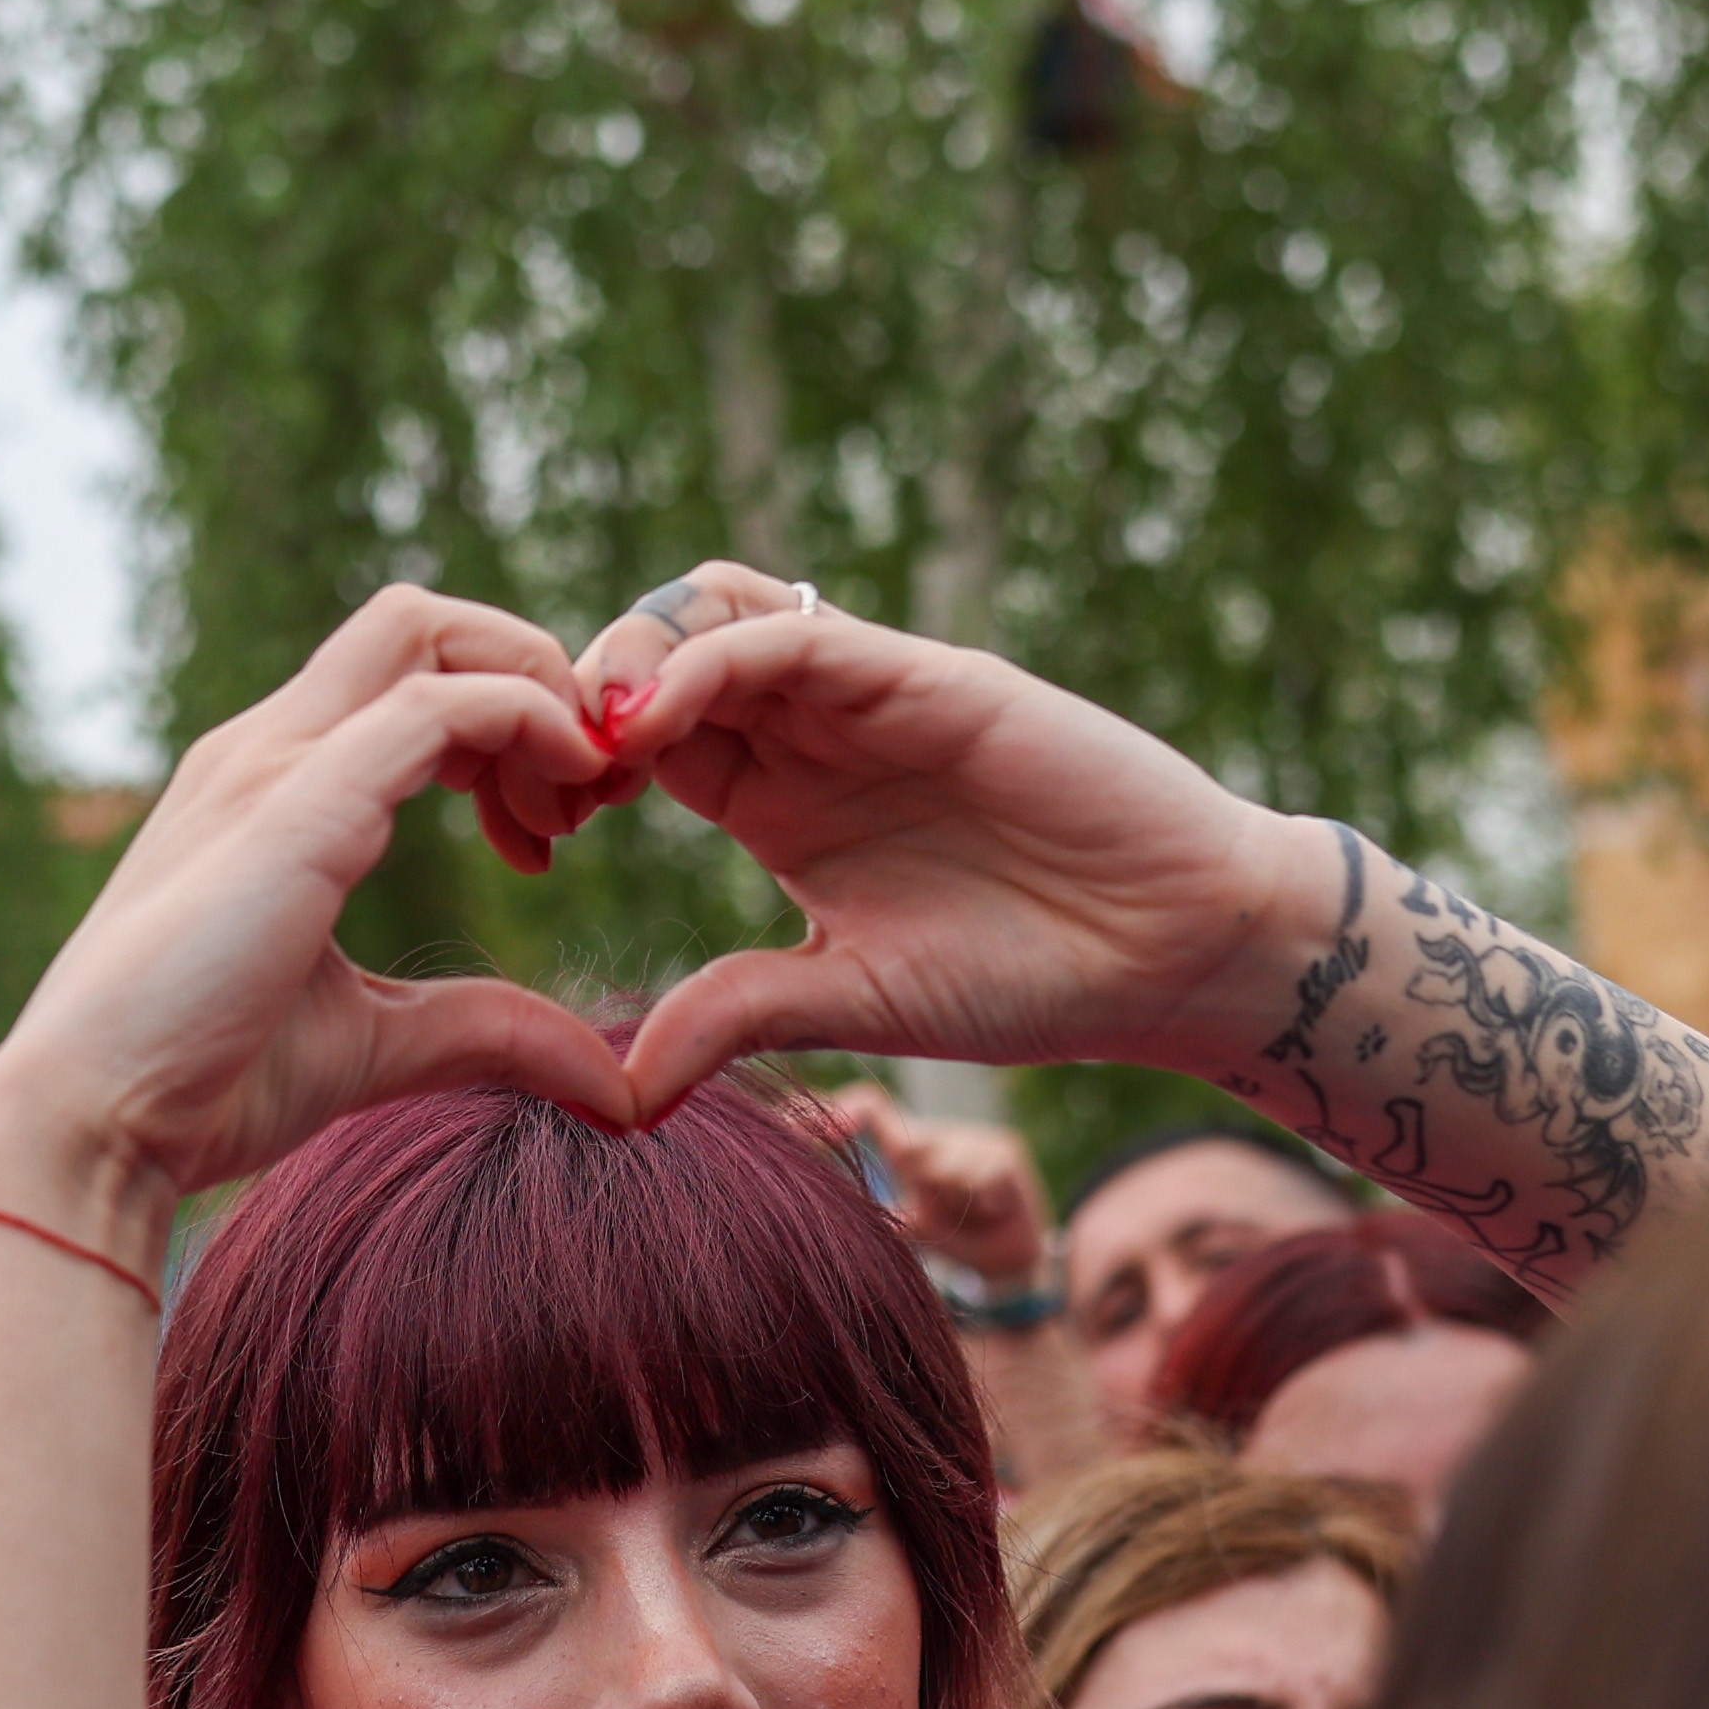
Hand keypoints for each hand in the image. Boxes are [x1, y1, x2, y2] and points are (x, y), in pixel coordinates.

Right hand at [0, 589, 630, 1254]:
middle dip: (530, 675)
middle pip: (421, 622)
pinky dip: (524, 722)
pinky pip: (436, 707)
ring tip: (581, 801)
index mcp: (274, 786)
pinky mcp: (295, 805)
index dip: (506, 722)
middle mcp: (266, 749)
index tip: (555, 831)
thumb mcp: (383, 1043)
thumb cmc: (207, 1084)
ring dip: (535, 691)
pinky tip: (566, 797)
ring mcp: (272, 764)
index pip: (405, 676)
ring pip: (427, 632)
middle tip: (587, 796)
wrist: (93, 1123)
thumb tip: (612, 1082)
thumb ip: (489, 1032)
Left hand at [553, 566, 1328, 1114]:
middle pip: (651, 658)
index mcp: (777, 807)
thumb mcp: (856, 1003)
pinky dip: (706, 662)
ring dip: (627, 660)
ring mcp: (864, 696)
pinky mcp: (921, 674)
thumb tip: (617, 1093)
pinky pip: (790, 633)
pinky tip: (659, 726)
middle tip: (545, 788)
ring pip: (705, 615)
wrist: (1176, 950)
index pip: (636, 742)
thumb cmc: (1035, 982)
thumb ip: (739, 1014)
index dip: (565, 767)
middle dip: (572, 701)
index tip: (531, 838)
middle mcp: (809, 738)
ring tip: (593, 745)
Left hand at [824, 1082, 1051, 1285]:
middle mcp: (939, 1134)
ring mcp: (975, 1136)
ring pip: (946, 1166)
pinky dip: (985, 1202)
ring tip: (973, 1211)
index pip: (872, 1107)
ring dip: (956, 1200)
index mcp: (910, 1148)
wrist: (1005, 1261)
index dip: (846, 1110)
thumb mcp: (908, 1224)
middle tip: (945, 1208)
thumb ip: (876, 1211)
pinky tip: (995, 1208)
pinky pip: (983, 1175)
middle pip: (909, 1143)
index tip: (824, 1137)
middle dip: (920, 1183)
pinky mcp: (1006, 1148)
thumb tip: (829, 1209)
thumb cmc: (953, 1237)